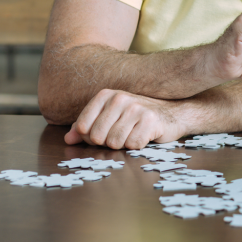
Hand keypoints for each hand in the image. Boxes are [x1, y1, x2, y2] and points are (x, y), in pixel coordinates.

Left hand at [65, 88, 183, 149]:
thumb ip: (86, 127)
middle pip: (97, 137)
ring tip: (133, 134)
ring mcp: (136, 108)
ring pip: (115, 142)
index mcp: (106, 95)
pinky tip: (145, 136)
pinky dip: (138, 145)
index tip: (103, 133)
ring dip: (124, 145)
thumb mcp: (109, 118)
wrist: (172, 113)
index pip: (83, 126)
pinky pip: (133, 145)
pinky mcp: (150, 120)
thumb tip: (69, 139)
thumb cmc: (136, 118)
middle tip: (122, 135)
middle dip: (108, 142)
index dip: (90, 137)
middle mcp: (120, 98)